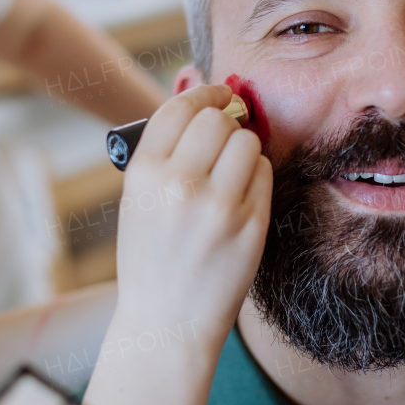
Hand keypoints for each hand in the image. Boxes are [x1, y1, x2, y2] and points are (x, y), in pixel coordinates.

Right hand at [115, 84, 272, 346]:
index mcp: (144, 175)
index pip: (180, 108)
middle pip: (218, 120)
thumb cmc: (153, 257)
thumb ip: (165, 148)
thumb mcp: (139, 200)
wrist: (166, 323)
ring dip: (245, 149)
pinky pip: (264, 173)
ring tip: (232, 172)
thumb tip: (196, 81)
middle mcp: (178, 186)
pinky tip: (243, 196)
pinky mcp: (249, 226)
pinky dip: (257, 177)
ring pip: (247, 142)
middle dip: (225, 122)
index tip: (215, 97)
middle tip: (225, 137)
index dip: (203, 94)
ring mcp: (217, 207)